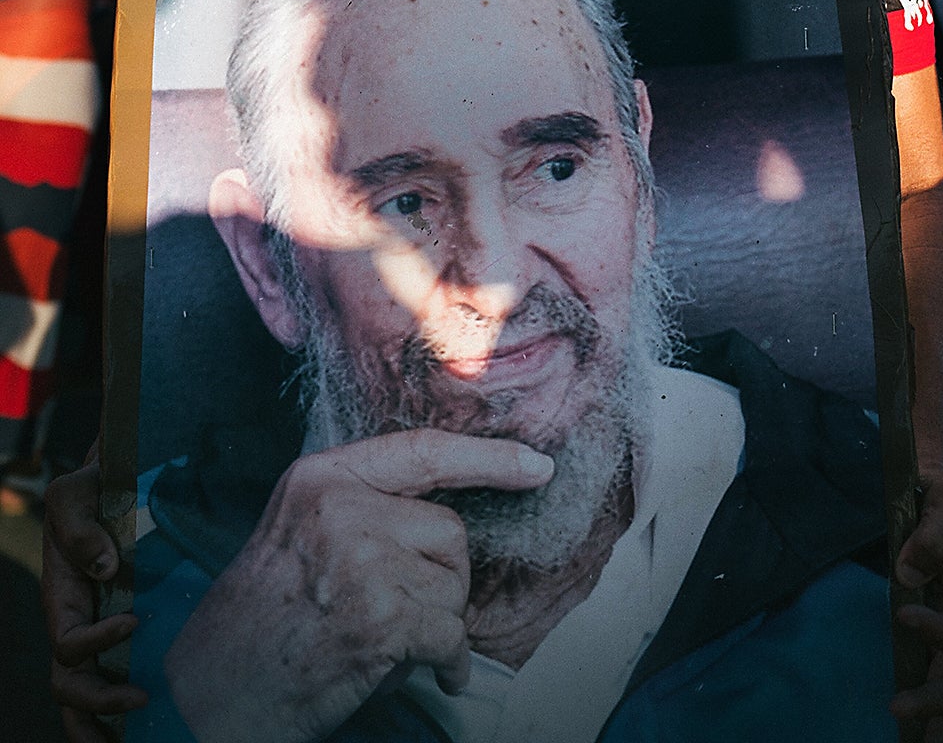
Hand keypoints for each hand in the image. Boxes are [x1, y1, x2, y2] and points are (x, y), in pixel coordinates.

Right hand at [42, 458, 147, 736]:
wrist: (115, 484)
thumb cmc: (91, 489)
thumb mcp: (73, 493)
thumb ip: (78, 525)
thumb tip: (103, 566)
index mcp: (61, 600)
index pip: (69, 642)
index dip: (96, 642)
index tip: (134, 621)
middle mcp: (77, 624)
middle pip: (69, 686)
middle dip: (98, 705)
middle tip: (141, 700)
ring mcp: (98, 631)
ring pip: (85, 696)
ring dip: (103, 726)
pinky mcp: (126, 631)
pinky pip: (116, 677)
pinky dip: (122, 709)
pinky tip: (153, 720)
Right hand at [165, 428, 553, 742]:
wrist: (213, 687)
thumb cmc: (262, 615)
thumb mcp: (299, 529)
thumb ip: (364, 508)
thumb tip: (446, 524)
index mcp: (322, 477)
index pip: (422, 451)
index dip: (487, 457)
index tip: (534, 464)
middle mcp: (343, 508)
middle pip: (448, 529)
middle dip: (442, 577)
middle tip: (402, 609)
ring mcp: (363, 560)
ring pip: (453, 586)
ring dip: (438, 621)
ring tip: (389, 638)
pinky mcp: (381, 618)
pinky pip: (450, 634)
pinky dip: (450, 662)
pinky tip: (435, 674)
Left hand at [891, 472, 942, 729]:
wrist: (929, 494)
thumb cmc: (942, 498)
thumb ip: (934, 532)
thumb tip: (909, 575)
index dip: (937, 631)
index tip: (903, 615)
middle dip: (933, 700)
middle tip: (897, 707)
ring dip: (931, 718)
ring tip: (905, 737)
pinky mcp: (921, 633)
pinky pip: (924, 674)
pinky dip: (921, 708)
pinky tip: (902, 728)